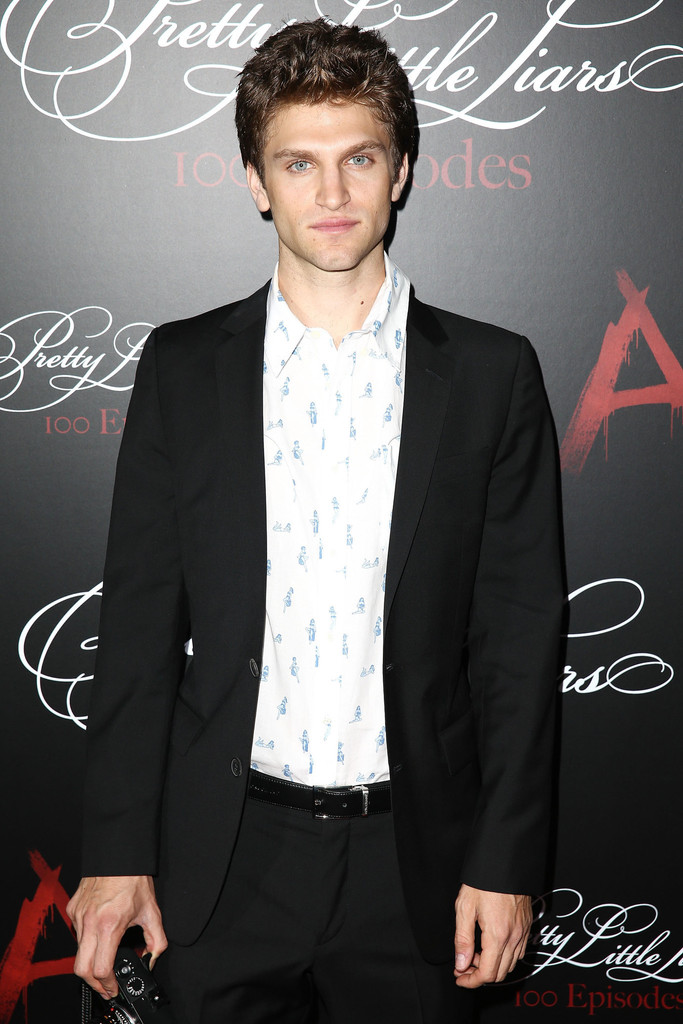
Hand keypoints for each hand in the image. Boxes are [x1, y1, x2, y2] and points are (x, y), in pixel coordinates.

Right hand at [67, 875, 166, 998]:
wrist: (119, 854)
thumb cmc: (133, 879)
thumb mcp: (151, 911)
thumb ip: (156, 940)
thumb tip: (152, 958)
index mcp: (109, 925)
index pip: (100, 969)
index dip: (107, 984)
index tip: (114, 987)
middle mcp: (90, 922)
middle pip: (81, 969)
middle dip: (93, 983)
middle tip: (106, 986)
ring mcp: (78, 915)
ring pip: (77, 951)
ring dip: (89, 962)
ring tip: (104, 962)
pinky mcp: (73, 908)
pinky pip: (76, 932)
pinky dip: (86, 941)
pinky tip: (98, 936)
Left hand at [453, 884, 531, 987]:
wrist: (504, 862)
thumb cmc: (482, 882)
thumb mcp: (465, 908)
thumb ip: (463, 940)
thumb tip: (461, 965)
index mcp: (497, 935)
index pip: (487, 973)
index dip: (471, 981)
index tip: (459, 977)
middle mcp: (514, 937)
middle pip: (499, 974)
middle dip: (479, 975)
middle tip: (463, 965)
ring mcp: (523, 932)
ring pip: (510, 965)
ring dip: (492, 966)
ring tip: (475, 952)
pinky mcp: (527, 925)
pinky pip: (518, 952)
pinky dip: (504, 957)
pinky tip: (491, 944)